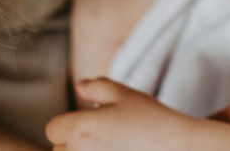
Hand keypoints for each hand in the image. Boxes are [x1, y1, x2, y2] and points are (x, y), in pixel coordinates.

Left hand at [46, 78, 201, 150]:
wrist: (176, 147)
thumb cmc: (151, 119)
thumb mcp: (125, 94)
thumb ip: (97, 86)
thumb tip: (79, 85)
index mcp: (80, 128)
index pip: (53, 128)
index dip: (68, 123)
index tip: (89, 122)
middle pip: (58, 149)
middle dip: (73, 142)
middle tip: (102, 136)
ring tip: (109, 146)